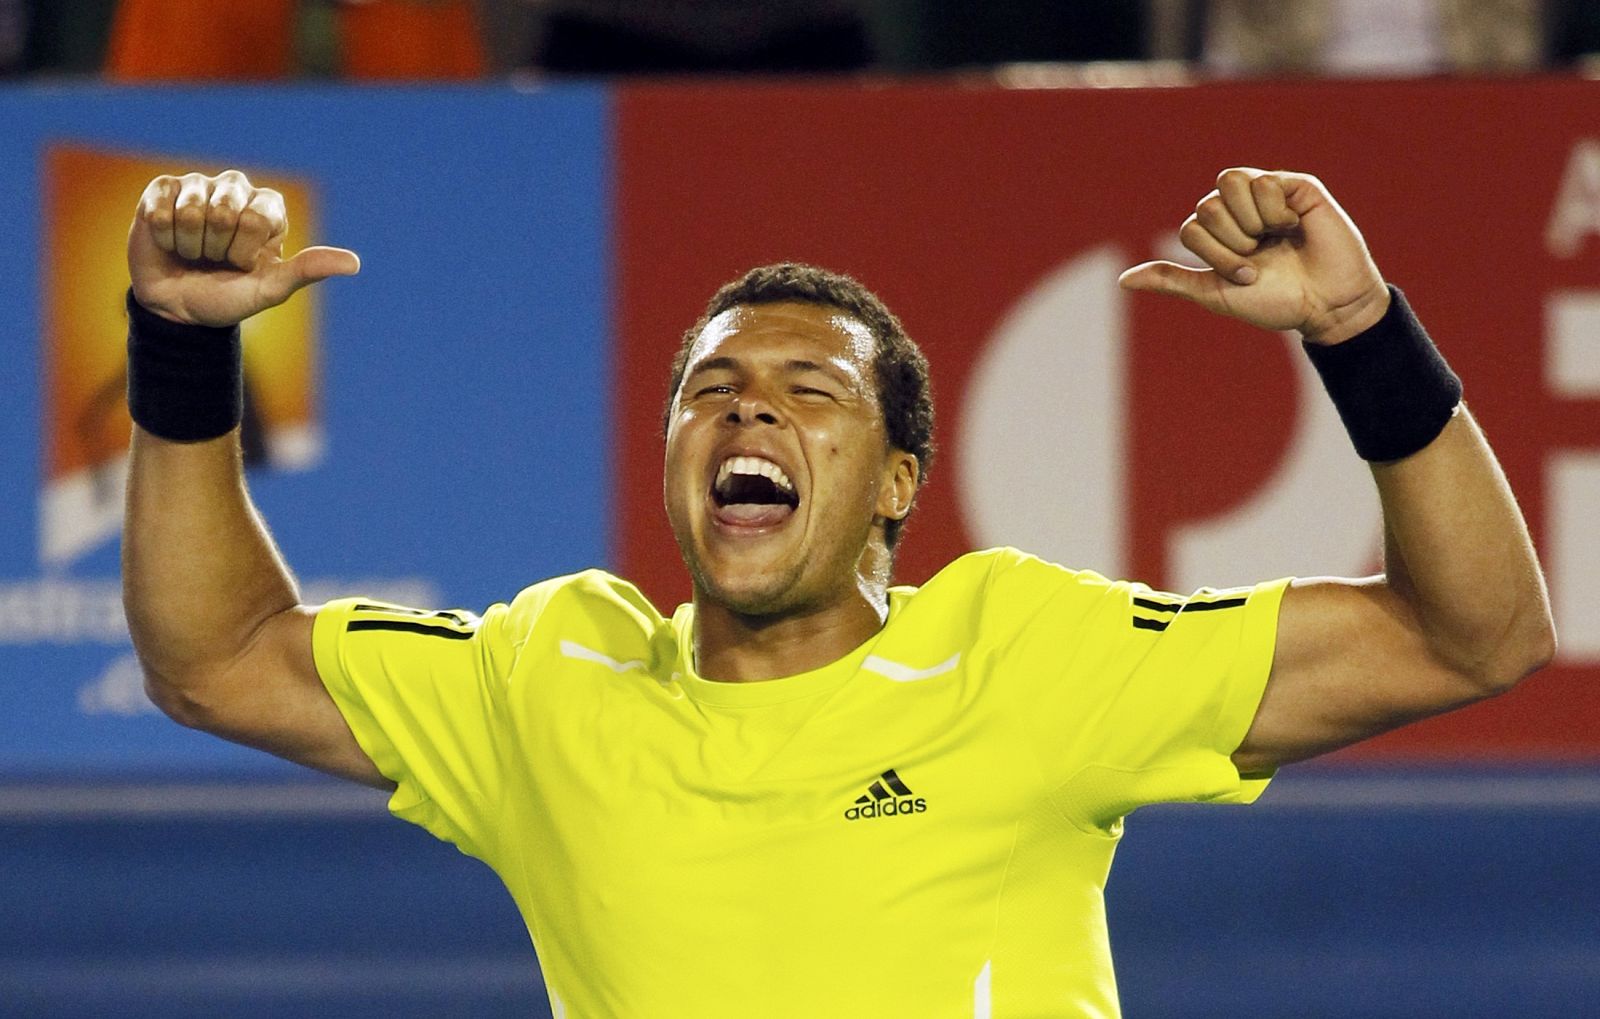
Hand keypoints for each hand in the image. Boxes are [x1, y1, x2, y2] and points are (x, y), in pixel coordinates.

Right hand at [128, 170, 359, 326]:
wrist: (178, 309)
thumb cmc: (228, 297)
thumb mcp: (269, 289)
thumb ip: (308, 271)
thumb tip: (354, 264)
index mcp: (268, 207)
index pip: (255, 220)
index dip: (242, 251)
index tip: (242, 264)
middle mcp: (237, 188)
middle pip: (224, 213)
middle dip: (216, 248)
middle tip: (215, 259)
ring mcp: (199, 185)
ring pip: (191, 211)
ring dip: (190, 245)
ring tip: (194, 252)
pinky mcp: (162, 189)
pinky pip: (160, 209)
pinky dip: (163, 237)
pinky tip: (169, 242)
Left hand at [1119, 168, 1388, 344]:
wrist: (1324, 306)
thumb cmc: (1274, 300)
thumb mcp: (1215, 294)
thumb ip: (1172, 281)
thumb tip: (1123, 281)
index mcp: (1219, 231)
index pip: (1192, 228)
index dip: (1215, 256)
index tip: (1245, 275)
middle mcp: (1240, 209)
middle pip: (1208, 205)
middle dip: (1231, 242)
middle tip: (1261, 258)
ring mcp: (1267, 194)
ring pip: (1230, 181)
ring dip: (1250, 222)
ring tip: (1275, 238)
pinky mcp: (1296, 185)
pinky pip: (1264, 180)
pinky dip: (1276, 211)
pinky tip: (1296, 224)